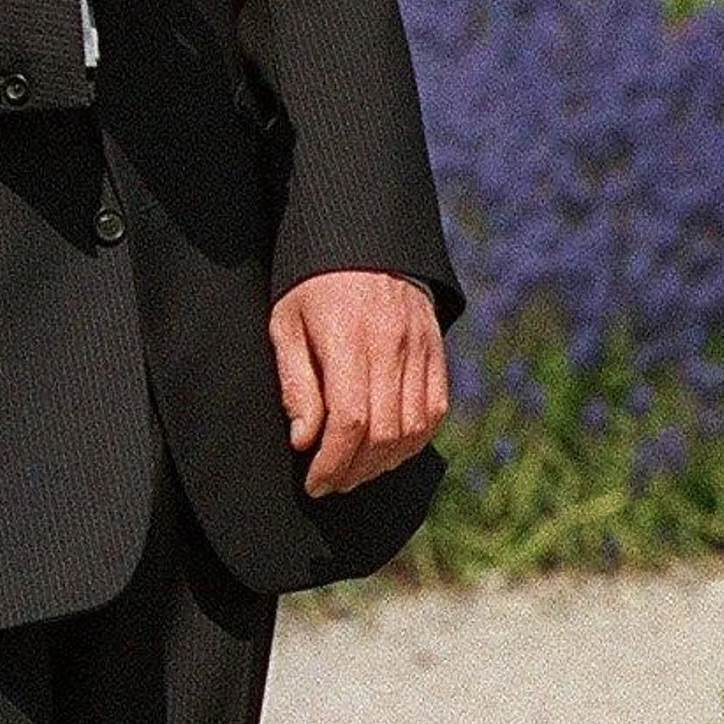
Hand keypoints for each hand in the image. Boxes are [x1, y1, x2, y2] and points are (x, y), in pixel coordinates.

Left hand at [270, 269, 447, 497]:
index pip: (351, 419)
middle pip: (383, 432)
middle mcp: (392, 343)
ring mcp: (421, 347)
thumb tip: (305, 440)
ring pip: (413, 428)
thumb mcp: (287, 325)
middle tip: (330, 483)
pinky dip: (415, 441)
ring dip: (384, 463)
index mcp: (350, 336)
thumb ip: (296, 383)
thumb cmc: (313, 286)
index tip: (314, 481)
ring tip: (356, 472)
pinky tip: (389, 451)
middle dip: (354, 470)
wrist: (363, 241)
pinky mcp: (436, 350)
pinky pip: (435, 410)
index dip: (332, 461)